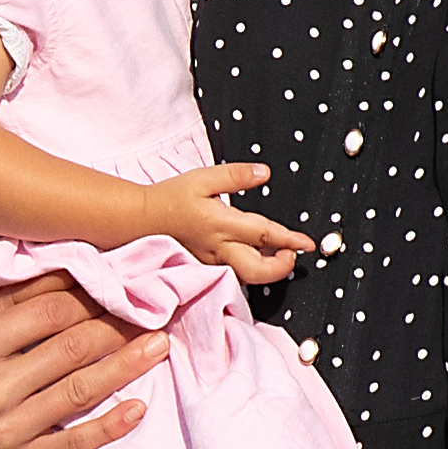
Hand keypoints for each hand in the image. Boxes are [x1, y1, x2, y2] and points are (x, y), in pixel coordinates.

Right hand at [0, 273, 164, 448]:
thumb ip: (10, 302)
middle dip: (117, 327)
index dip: (90, 298)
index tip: (118, 289)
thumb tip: (67, 271)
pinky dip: (110, 426)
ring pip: (81, 391)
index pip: (48, 313)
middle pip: (71, 348)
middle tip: (152, 312)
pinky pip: (75, 443)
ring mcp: (6, 431)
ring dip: (127, 366)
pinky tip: (138, 407)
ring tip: (159, 346)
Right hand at [147, 163, 307, 282]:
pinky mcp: (204, 266)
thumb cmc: (170, 197)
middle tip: (290, 254)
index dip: (290, 240)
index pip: (264, 234)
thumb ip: (235, 176)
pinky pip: (233, 272)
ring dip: (266, 268)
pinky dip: (249, 267)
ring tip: (276, 254)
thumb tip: (264, 173)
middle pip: (257, 270)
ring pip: (246, 275)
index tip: (308, 244)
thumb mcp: (203, 178)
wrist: (139, 220)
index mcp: (221, 224)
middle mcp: (218, 248)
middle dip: (280, 266)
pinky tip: (252, 254)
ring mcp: (210, 261)